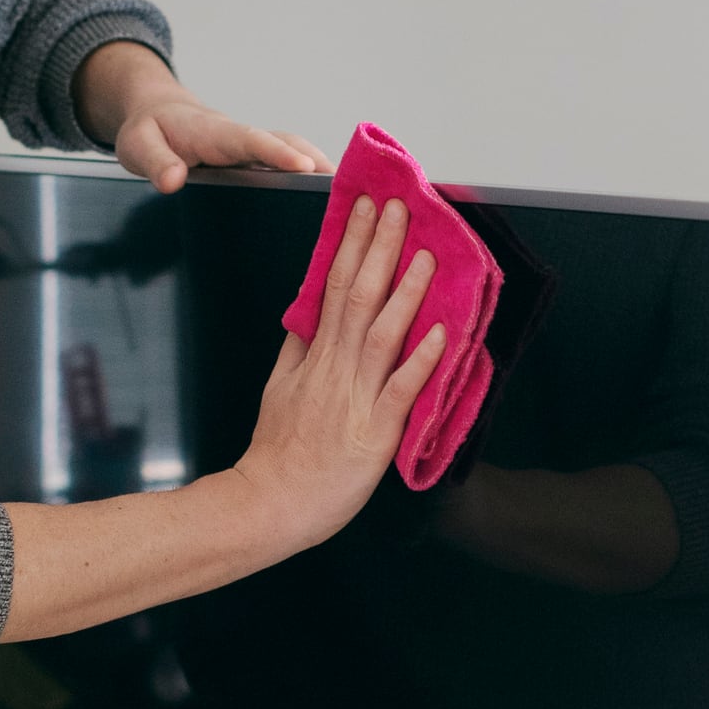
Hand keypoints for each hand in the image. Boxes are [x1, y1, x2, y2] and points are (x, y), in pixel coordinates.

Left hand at [118, 97, 331, 193]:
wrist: (157, 116)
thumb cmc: (149, 130)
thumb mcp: (137, 145)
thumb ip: (155, 162)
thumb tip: (174, 181)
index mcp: (217, 133)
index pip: (252, 140)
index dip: (279, 153)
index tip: (306, 167)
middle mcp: (244, 139)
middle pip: (288, 145)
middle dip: (318, 163)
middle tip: (350, 188)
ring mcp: (255, 151)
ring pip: (296, 155)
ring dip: (324, 173)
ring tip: (354, 202)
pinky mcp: (260, 162)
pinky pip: (291, 168)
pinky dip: (315, 180)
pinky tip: (332, 206)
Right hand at [233, 195, 446, 552]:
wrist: (270, 504)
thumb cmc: (278, 453)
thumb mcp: (277, 390)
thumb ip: (296, 350)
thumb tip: (307, 313)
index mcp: (314, 355)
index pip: (332, 285)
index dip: (349, 242)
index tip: (362, 205)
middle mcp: (335, 367)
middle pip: (357, 295)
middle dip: (377, 246)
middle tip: (396, 204)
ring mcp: (355, 397)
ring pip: (380, 332)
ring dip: (404, 290)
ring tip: (424, 252)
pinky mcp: (374, 431)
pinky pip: (400, 389)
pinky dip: (420, 359)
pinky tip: (439, 330)